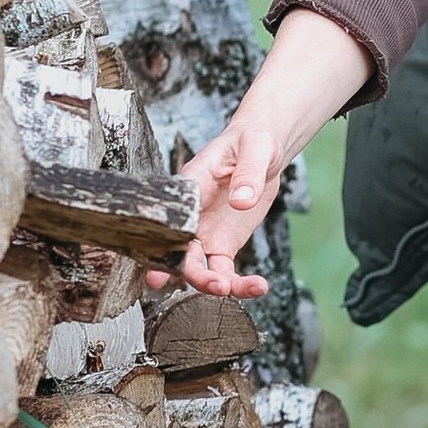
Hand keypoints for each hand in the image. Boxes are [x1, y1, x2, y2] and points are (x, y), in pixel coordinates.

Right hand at [164, 8, 371, 295]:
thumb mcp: (255, 149)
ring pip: (201, 269)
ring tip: (249, 288)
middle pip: (180, 253)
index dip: (164, 250)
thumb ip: (247, 174)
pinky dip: (239, 284)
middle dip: (193, 275)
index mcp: (189, 188)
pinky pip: (225, 270)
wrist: (264, 147)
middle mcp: (191, 215)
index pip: (169, 222)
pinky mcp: (224, 242)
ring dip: (218, 286)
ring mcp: (206, 232)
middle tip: (217, 285)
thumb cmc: (252, 139)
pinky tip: (259, 286)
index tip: (165, 272)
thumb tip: (242, 199)